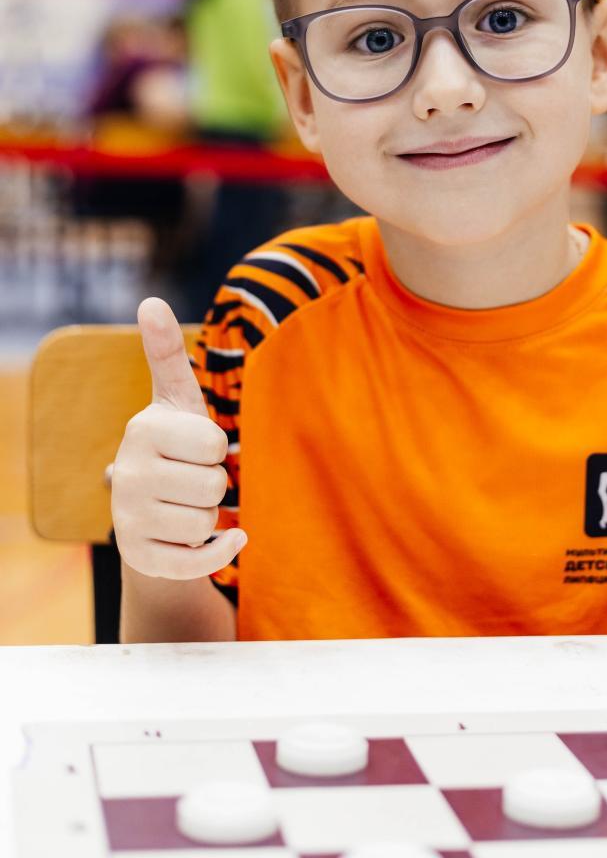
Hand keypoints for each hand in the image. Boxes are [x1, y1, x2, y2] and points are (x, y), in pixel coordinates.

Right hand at [111, 297, 246, 578]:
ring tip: (189, 505)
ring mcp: (128, 519)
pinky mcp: (141, 558)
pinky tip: (225, 539)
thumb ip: (167, 353)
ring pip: (207, 520)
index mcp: (141, 429)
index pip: (213, 443)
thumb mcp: (176, 399)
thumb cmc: (177, 446)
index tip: (197, 447)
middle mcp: (127, 474)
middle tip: (194, 479)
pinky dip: (220, 551)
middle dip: (216, 484)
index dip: (216, 448)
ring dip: (212, 516)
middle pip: (214, 484)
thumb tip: (150, 300)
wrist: (154, 512)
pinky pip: (198, 560)